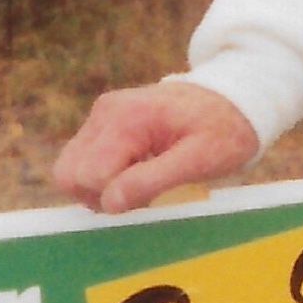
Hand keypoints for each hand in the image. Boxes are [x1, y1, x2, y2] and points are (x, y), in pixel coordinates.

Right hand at [52, 79, 259, 215]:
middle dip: (101, 196)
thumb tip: (110, 204)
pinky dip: (105, 176)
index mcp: (127, 119)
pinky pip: (84, 161)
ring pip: (70, 170)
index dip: (115, 199)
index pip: (90, 176)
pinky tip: (139, 169)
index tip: (152, 195)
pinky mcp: (103, 122)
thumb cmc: (224, 131)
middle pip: (69, 175)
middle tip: (143, 193)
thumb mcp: (201, 160)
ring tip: (142, 181)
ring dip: (102, 188)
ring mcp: (101, 115)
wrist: (233, 99)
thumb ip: (153, 180)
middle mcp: (106, 113)